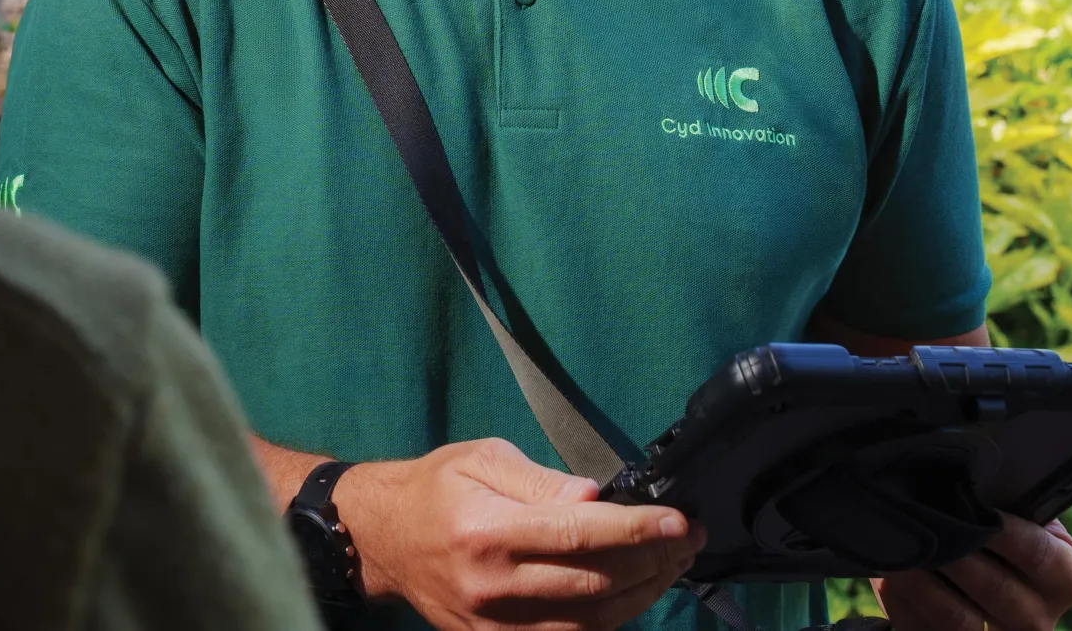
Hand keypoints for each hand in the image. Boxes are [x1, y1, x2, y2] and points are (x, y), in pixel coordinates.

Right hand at [333, 436, 706, 630]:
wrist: (382, 537)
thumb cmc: (436, 487)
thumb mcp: (482, 457)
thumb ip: (540, 480)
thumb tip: (595, 498)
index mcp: (489, 530)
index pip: (580, 534)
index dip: (637, 531)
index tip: (677, 520)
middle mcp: (494, 584)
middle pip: (594, 583)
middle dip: (653, 561)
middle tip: (688, 538)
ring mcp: (495, 623)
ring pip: (590, 622)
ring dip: (641, 595)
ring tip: (671, 565)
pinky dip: (608, 621)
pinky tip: (632, 594)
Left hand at [870, 503, 1071, 630]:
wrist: (962, 584)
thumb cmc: (1000, 539)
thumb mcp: (1033, 512)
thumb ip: (1069, 486)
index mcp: (1064, 578)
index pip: (1046, 561)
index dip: (1012, 537)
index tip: (984, 514)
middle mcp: (1036, 618)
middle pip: (997, 592)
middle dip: (958, 554)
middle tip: (929, 523)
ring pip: (959, 618)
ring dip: (925, 578)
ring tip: (903, 547)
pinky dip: (904, 599)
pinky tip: (891, 572)